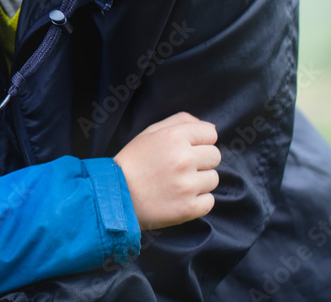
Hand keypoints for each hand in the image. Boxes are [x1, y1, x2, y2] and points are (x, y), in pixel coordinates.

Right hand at [114, 112, 220, 229]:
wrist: (115, 196)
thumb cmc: (133, 162)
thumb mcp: (149, 133)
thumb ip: (180, 122)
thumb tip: (212, 128)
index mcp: (173, 137)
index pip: (210, 133)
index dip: (199, 141)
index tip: (186, 149)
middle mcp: (183, 159)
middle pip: (215, 156)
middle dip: (201, 161)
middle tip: (179, 168)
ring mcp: (187, 185)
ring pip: (213, 179)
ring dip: (199, 182)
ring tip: (176, 184)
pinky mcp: (189, 208)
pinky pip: (210, 201)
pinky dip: (197, 201)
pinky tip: (178, 198)